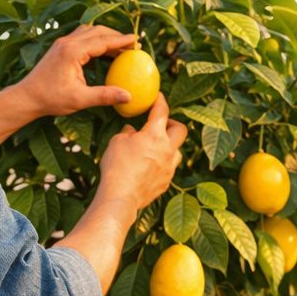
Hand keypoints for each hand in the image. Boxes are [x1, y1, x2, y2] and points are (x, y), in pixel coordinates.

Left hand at [15, 25, 138, 117]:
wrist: (27, 97)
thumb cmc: (50, 99)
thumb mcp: (79, 100)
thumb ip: (104, 96)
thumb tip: (128, 96)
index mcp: (73, 51)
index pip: (103, 40)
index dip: (121, 40)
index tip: (137, 41)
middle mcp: (67, 42)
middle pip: (97, 31)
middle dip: (116, 35)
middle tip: (132, 44)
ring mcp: (62, 43)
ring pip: (89, 31)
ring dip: (105, 36)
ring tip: (120, 46)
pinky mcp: (60, 48)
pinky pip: (82, 38)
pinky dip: (95, 41)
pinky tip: (102, 52)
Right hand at [96, 95, 187, 212]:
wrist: (120, 197)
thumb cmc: (116, 167)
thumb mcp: (116, 142)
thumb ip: (127, 133)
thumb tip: (132, 131)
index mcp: (155, 134)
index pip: (162, 111)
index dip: (160, 101)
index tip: (158, 97)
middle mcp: (167, 149)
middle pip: (180, 130)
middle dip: (172, 124)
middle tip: (162, 126)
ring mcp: (169, 168)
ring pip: (177, 152)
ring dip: (169, 147)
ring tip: (155, 150)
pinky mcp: (166, 183)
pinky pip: (168, 169)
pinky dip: (161, 165)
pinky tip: (148, 169)